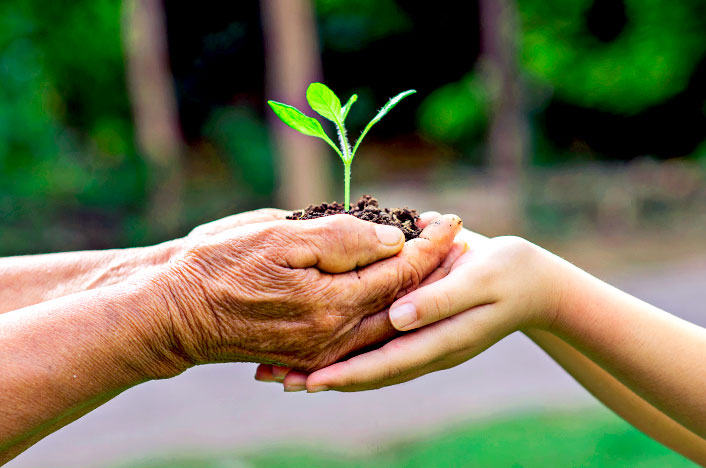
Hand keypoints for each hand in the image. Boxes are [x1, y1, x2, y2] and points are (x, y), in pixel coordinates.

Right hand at [146, 213, 462, 373]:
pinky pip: (363, 331)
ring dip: (415, 289)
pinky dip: (386, 307)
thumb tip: (392, 239)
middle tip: (455, 240)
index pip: (400, 271)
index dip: (428, 243)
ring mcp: (324, 350)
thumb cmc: (220, 266)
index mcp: (333, 304)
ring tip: (436, 261)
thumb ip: (342, 239)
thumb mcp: (280, 237)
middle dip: (434, 268)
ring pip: (388, 318)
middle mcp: (336, 336)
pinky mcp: (311, 352)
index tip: (449, 219)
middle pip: (404, 300)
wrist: (176, 313)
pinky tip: (395, 290)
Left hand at [296, 232, 563, 390]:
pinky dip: (345, 348)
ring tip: (283, 367)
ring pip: (368, 361)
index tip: (307, 382)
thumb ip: (440, 300)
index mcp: (441, 342)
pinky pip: (377, 344)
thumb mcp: (478, 278)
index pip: (385, 365)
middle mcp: (427, 350)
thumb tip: (397, 318)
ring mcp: (423, 342)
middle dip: (322, 376)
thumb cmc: (509, 273)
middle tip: (274, 378)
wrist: (533, 281)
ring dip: (327, 365)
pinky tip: (321, 344)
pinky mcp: (419, 328)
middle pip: (368, 371)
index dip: (346, 374)